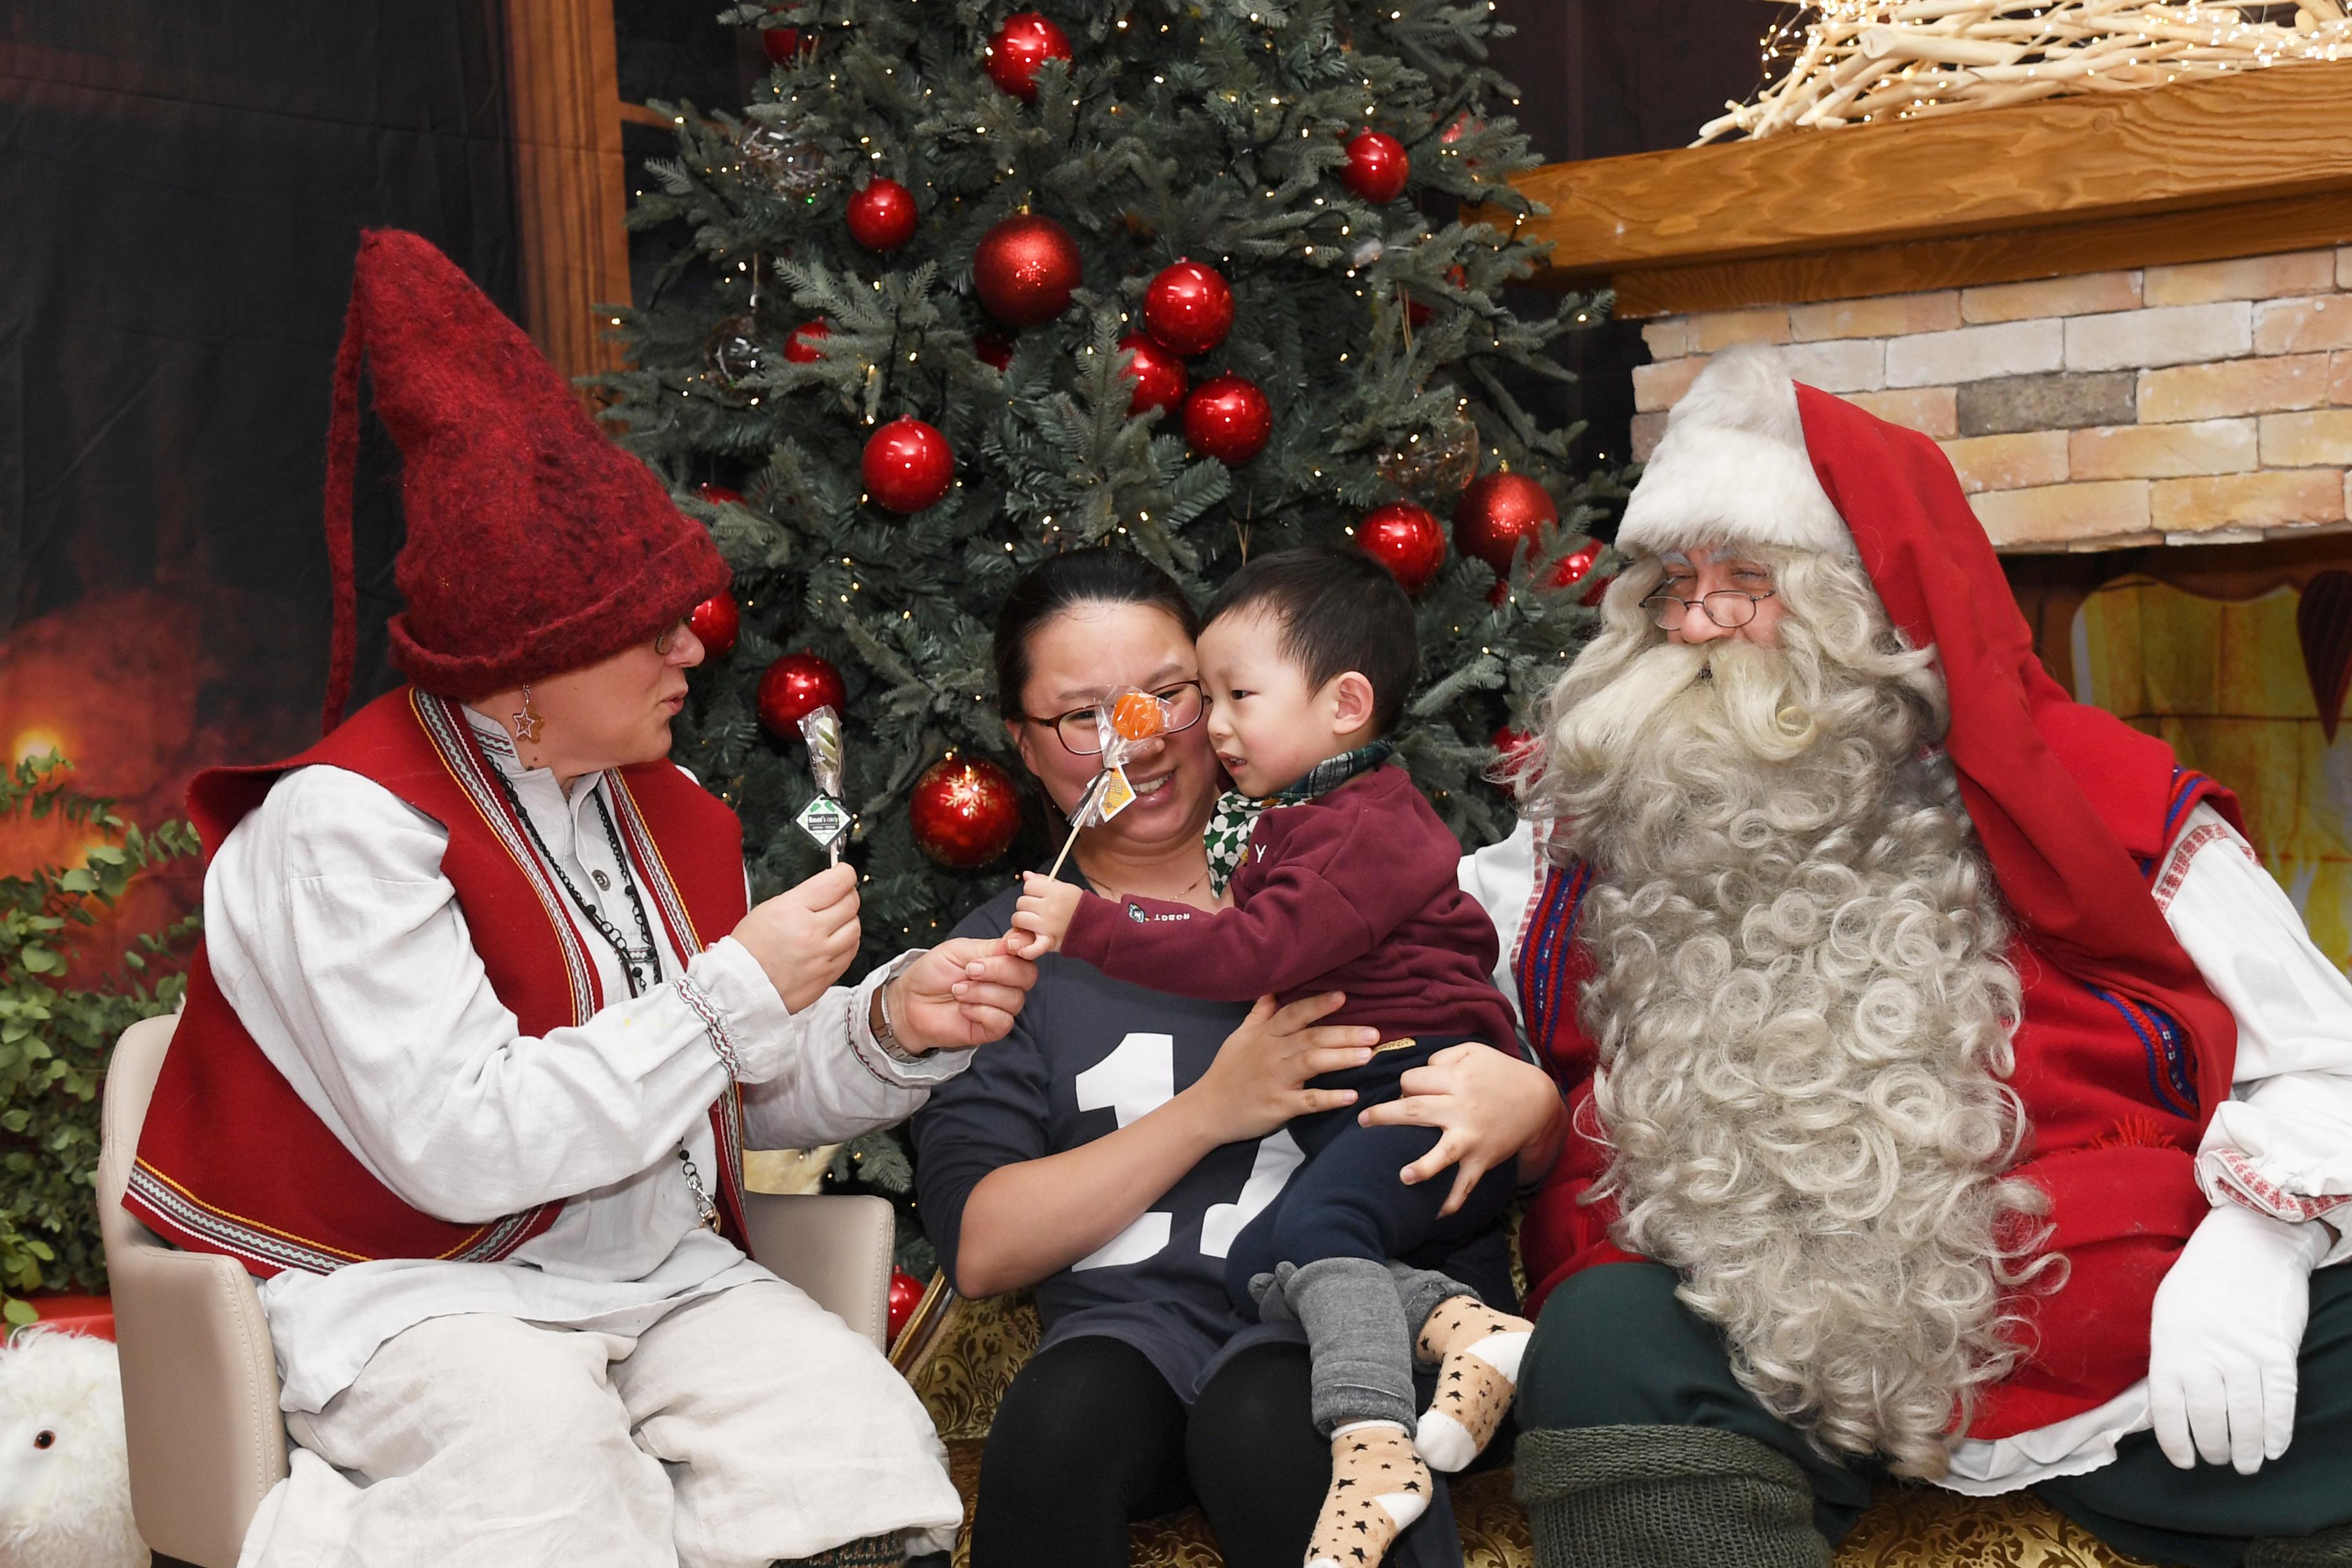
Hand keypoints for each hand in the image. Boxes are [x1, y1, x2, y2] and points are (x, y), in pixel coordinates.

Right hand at [729, 864, 858, 1012]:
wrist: (739, 988)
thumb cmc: (749, 949)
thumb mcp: (769, 909)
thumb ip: (803, 898)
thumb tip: (829, 889)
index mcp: (793, 910)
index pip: (836, 883)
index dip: (845, 874)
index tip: (843, 874)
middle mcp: (811, 933)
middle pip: (851, 904)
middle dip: (847, 896)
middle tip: (838, 898)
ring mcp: (822, 956)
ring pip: (855, 929)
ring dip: (848, 921)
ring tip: (834, 923)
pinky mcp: (827, 976)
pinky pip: (850, 953)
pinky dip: (847, 944)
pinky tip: (834, 942)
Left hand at [886, 936, 1038, 1051]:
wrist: (911, 1002)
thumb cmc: (932, 973)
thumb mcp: (958, 950)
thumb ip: (990, 947)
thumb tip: (1018, 940)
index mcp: (1000, 958)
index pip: (1027, 951)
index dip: (1025, 947)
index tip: (1010, 946)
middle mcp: (1006, 982)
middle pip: (1027, 975)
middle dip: (999, 970)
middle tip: (969, 970)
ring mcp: (1001, 1006)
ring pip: (1014, 999)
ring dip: (981, 993)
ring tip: (958, 991)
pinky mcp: (993, 1029)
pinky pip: (1003, 1021)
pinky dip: (981, 1012)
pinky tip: (963, 1009)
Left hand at [1009, 872, 1081, 958]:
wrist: (1097, 927)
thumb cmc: (1080, 907)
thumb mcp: (1066, 888)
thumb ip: (1044, 881)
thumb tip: (1026, 875)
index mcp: (1055, 892)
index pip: (1028, 886)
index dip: (1032, 890)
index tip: (1038, 896)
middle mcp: (1050, 908)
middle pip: (1021, 902)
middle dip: (1027, 906)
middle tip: (1037, 911)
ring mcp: (1048, 926)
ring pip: (1018, 919)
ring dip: (1023, 922)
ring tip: (1033, 924)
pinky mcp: (1048, 942)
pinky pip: (1030, 947)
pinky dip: (1026, 950)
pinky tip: (1024, 948)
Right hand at [1182, 992, 1380, 1144]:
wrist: (1208, 1110)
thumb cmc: (1228, 1071)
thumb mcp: (1240, 1037)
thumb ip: (1260, 1014)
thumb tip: (1273, 989)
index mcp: (1265, 1035)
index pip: (1294, 1014)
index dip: (1318, 1004)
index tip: (1343, 996)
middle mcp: (1272, 1054)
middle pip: (1311, 1038)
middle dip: (1344, 1033)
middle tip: (1373, 1032)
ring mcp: (1276, 1080)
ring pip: (1312, 1064)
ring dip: (1342, 1059)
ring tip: (1368, 1055)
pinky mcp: (1279, 1106)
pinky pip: (1309, 1101)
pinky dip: (1330, 1098)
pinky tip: (1352, 1096)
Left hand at [1356, 1044, 1566, 1216]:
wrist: (1538, 1102)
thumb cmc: (1500, 1074)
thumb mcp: (1473, 1052)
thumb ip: (1442, 1058)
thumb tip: (1415, 1076)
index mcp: (1456, 1080)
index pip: (1413, 1081)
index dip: (1405, 1085)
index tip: (1407, 1092)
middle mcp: (1461, 1108)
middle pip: (1414, 1111)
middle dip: (1384, 1116)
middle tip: (1363, 1120)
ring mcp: (1471, 1137)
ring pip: (1442, 1154)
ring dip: (1421, 1167)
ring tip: (1403, 1177)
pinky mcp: (1482, 1159)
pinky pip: (1466, 1184)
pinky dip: (1452, 1202)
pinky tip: (1435, 1214)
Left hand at [2148, 1202, 2326, 1472]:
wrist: (2249, 1241)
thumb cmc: (2202, 1279)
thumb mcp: (2169, 1313)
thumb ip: (2171, 1357)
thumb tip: (2174, 1404)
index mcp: (2170, 1344)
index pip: (2168, 1409)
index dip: (2176, 1442)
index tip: (2184, 1460)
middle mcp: (2205, 1353)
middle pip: (2209, 1419)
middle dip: (2214, 1448)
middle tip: (2218, 1459)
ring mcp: (2244, 1354)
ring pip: (2246, 1418)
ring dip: (2247, 1448)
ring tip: (2246, 1463)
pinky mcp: (2278, 1351)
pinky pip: (2280, 1403)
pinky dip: (2278, 1431)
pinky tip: (2274, 1448)